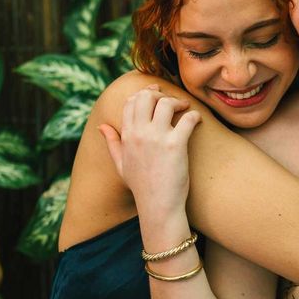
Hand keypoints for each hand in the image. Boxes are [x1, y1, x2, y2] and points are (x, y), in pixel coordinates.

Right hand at [98, 85, 201, 215]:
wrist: (158, 206)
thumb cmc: (142, 186)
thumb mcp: (121, 165)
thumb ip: (112, 143)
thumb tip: (101, 126)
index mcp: (127, 136)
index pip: (131, 102)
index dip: (144, 93)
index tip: (156, 92)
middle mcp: (139, 134)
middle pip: (147, 97)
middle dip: (161, 94)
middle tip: (172, 100)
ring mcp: (157, 138)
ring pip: (166, 103)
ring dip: (178, 102)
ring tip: (185, 108)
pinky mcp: (176, 144)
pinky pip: (187, 118)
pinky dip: (194, 115)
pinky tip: (197, 120)